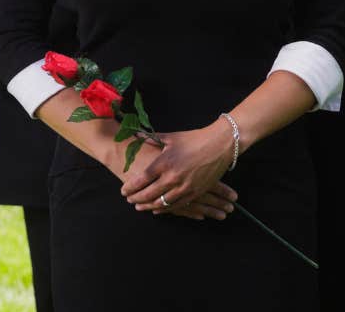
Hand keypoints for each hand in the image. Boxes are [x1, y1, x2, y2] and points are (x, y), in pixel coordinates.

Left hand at [120, 120, 237, 219]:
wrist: (220, 145)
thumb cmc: (195, 139)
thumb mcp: (171, 137)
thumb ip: (151, 138)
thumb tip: (136, 135)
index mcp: (165, 162)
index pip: (142, 179)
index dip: (131, 187)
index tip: (123, 190)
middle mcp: (173, 177)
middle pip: (149, 194)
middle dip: (136, 198)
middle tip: (128, 200)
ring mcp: (185, 187)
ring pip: (162, 203)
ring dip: (148, 206)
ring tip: (139, 207)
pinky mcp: (195, 193)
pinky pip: (177, 205)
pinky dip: (165, 209)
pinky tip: (157, 209)